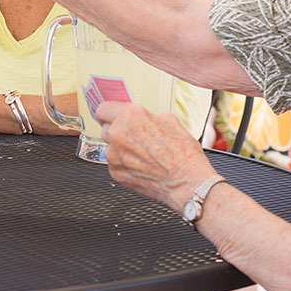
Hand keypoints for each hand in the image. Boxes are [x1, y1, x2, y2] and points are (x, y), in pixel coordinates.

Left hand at [95, 102, 212, 207]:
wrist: (186, 182)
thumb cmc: (182, 154)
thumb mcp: (170, 121)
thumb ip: (149, 116)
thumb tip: (144, 117)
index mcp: (130, 116)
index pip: (103, 109)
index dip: (110, 113)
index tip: (111, 116)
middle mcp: (118, 134)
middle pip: (106, 128)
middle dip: (117, 131)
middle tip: (134, 137)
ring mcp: (114, 155)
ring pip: (110, 147)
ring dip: (121, 148)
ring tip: (142, 154)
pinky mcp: (115, 172)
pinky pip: (114, 163)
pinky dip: (124, 164)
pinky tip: (141, 165)